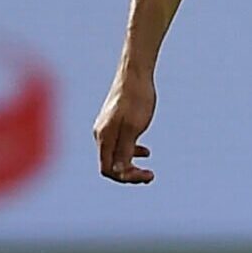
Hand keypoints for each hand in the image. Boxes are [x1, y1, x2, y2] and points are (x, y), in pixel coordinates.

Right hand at [95, 69, 157, 183]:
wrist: (135, 75)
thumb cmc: (136, 99)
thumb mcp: (133, 127)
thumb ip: (124, 150)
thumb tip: (119, 172)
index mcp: (104, 137)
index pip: (108, 169)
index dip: (125, 177)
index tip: (146, 175)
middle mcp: (101, 134)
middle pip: (111, 165)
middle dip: (129, 174)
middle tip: (150, 176)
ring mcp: (107, 128)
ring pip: (116, 156)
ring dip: (131, 166)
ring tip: (149, 172)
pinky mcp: (115, 122)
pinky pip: (120, 145)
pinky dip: (132, 152)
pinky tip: (147, 152)